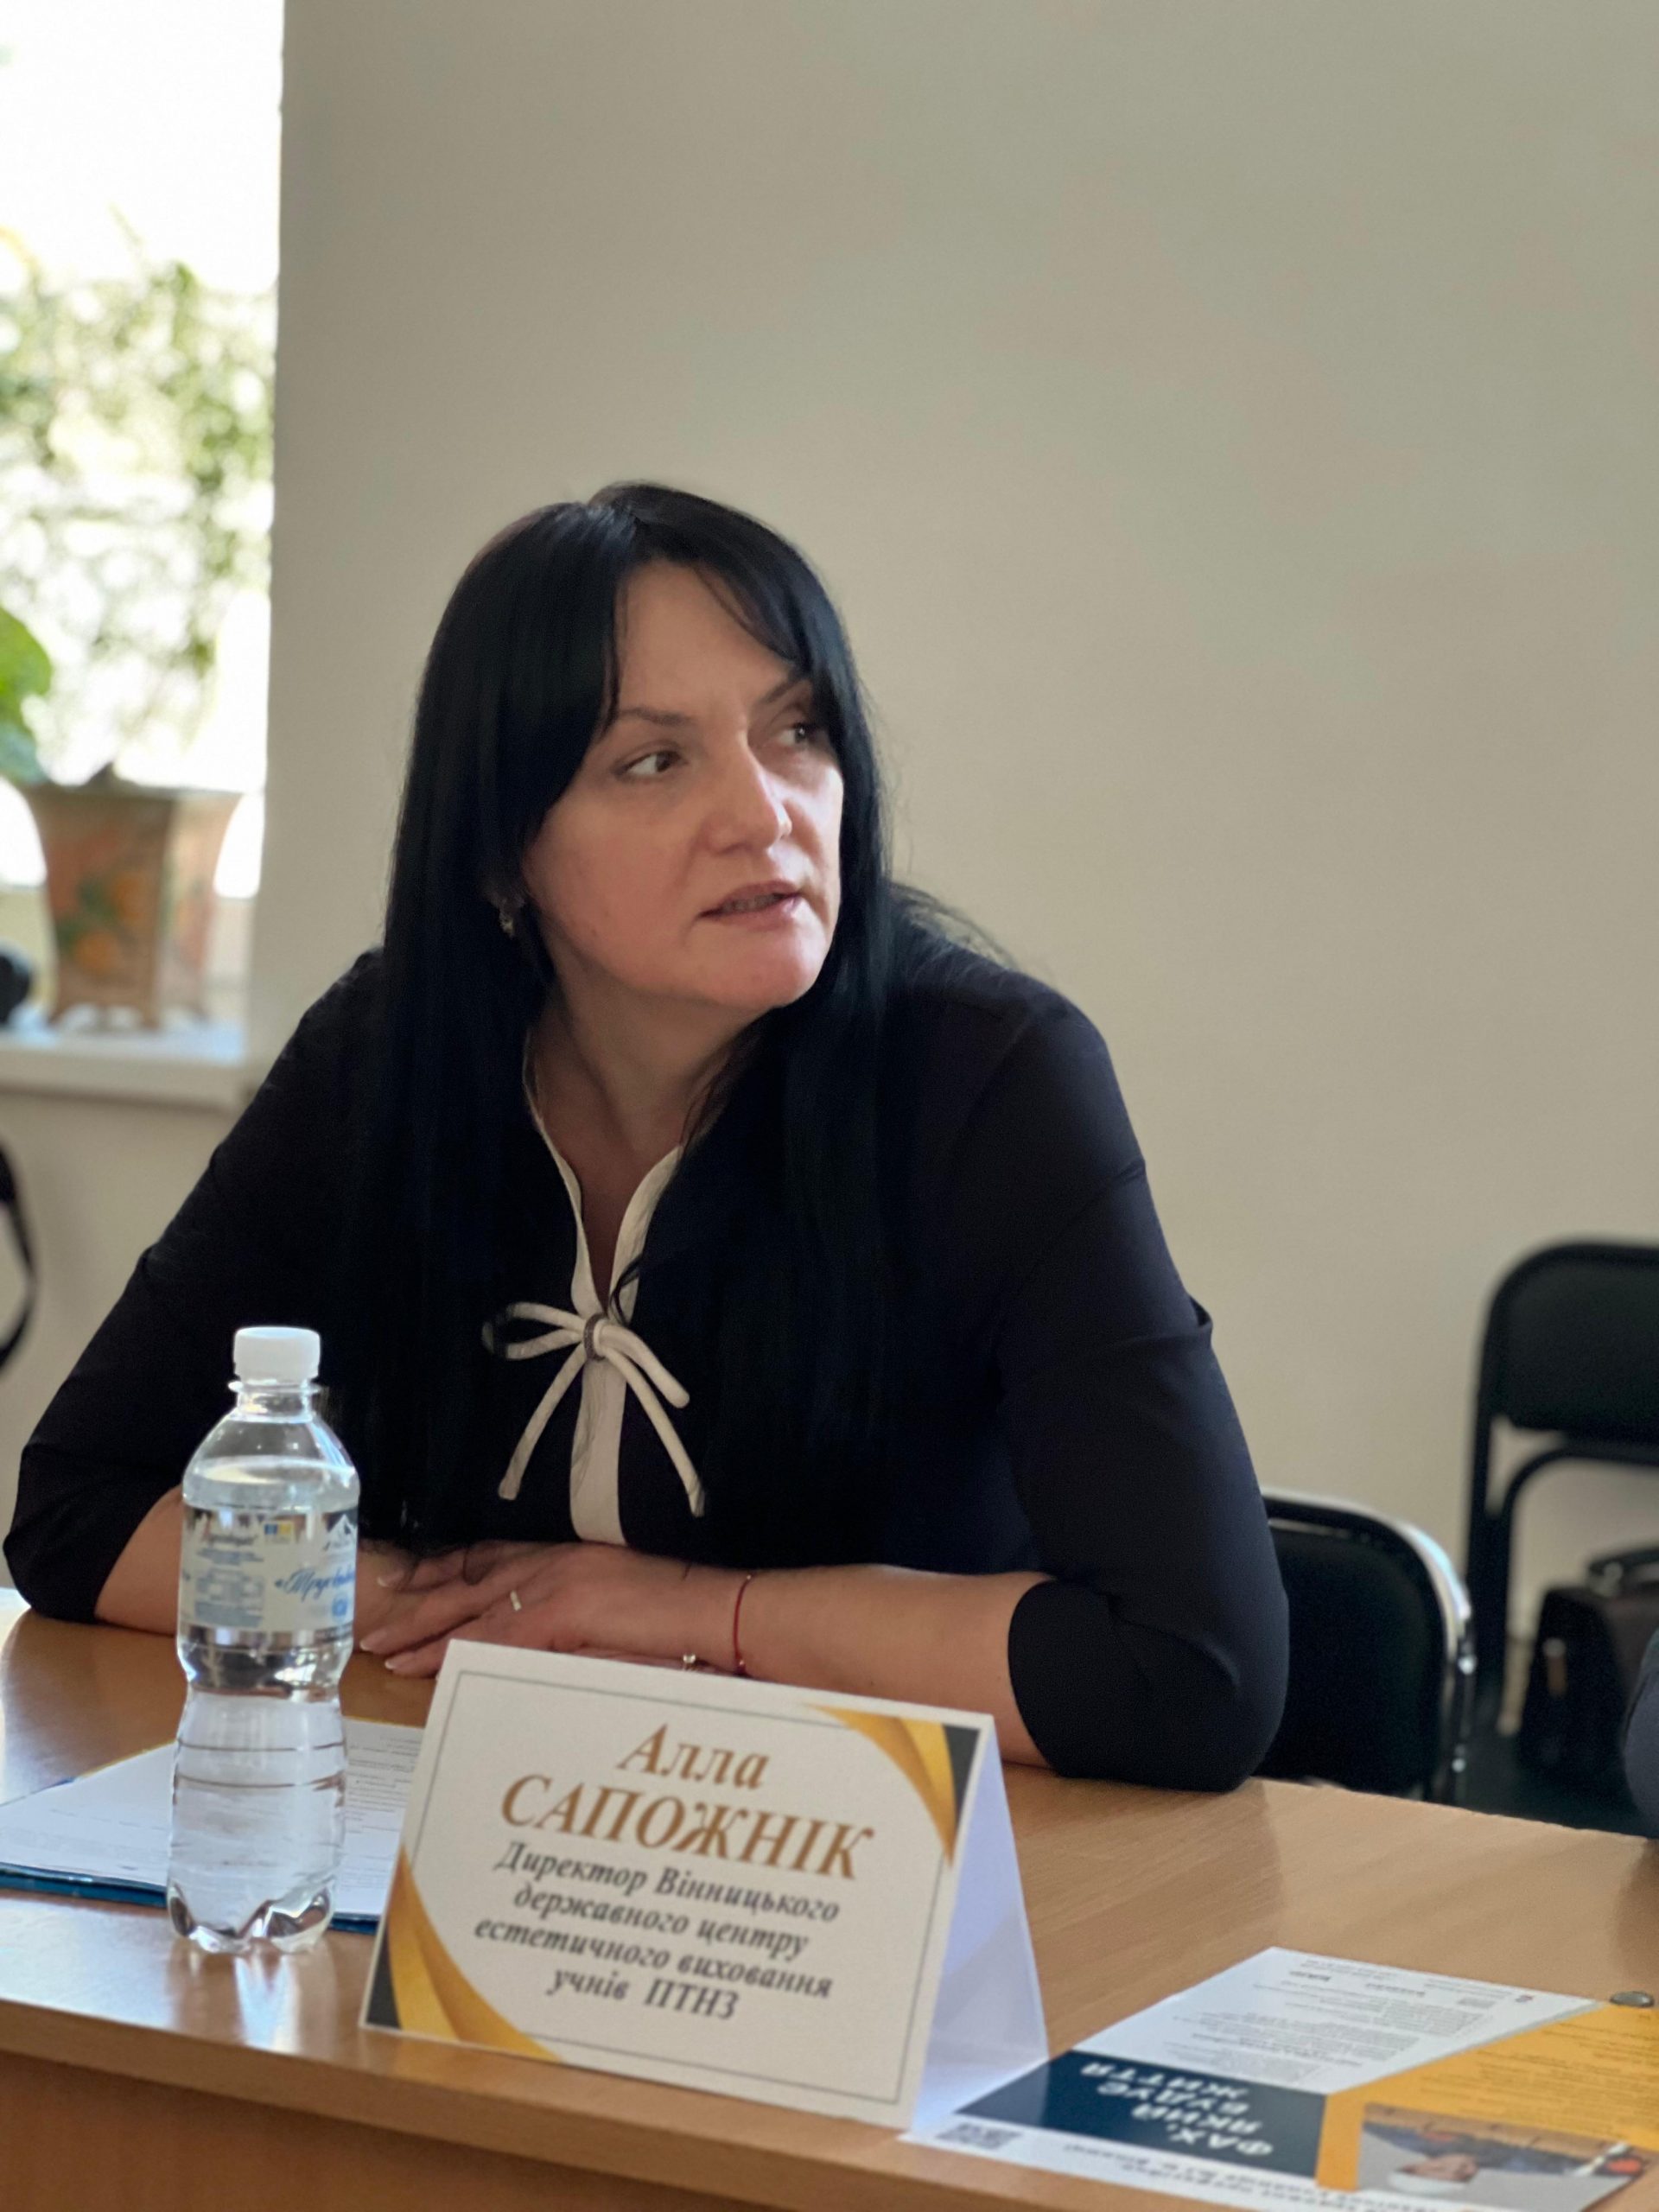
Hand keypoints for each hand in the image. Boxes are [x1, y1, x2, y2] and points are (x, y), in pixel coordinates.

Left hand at [357, 1539, 740, 1678]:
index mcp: (568, 1556)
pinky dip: (457, 1650)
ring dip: (423, 1629)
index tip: (409, 1591)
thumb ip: (577, 1623)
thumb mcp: (619, 1614)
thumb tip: (545, 1649)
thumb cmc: (685, 1621)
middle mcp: (554, 1560)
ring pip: (471, 1606)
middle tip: (376, 1626)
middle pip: (468, 1579)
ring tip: (385, 1649)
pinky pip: (495, 1635)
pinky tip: (427, 1666)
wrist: (727, 1615)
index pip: (491, 1560)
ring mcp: (556, 1580)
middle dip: (418, 1603)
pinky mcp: (562, 1610)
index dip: (445, 1577)